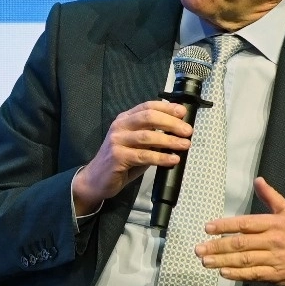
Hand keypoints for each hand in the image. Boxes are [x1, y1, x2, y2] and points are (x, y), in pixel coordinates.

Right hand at [72, 100, 192, 214]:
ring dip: (169, 140)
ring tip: (185, 145)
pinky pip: (144, 155)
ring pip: (148, 136)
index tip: (183, 113)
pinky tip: (173, 159)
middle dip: (171, 123)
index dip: (167, 107)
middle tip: (188, 131)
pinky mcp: (117, 157)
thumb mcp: (137, 145)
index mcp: (124, 119)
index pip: (147, 106)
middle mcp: (120, 126)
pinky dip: (161, 157)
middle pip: (149, 117)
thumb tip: (178, 133)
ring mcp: (117, 141)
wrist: (97, 179)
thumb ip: (152, 137)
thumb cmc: (121, 162)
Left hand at [196, 177, 284, 285]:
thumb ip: (272, 196)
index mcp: (274, 223)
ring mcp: (274, 260)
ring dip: (223, 261)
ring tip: (205, 261)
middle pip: (241, 244)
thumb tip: (258, 180)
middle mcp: (273, 241)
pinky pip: (254, 275)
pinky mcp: (277, 275)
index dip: (225, 226)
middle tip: (199, 248)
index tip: (207, 228)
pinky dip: (238, 274)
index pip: (245, 224)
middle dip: (217, 246)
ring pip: (245, 260)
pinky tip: (224, 272)